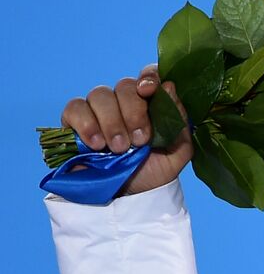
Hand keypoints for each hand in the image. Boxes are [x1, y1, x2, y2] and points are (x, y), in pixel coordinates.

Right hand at [60, 64, 193, 196]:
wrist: (126, 197)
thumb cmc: (151, 173)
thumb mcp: (176, 155)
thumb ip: (179, 124)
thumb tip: (170, 88)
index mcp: (150, 106)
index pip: (150, 77)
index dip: (149, 76)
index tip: (149, 90)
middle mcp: (124, 102)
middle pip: (125, 86)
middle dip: (134, 112)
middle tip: (139, 141)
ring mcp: (98, 109)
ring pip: (100, 94)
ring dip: (112, 122)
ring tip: (119, 149)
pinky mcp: (75, 120)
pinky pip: (75, 107)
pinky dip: (87, 124)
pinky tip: (96, 145)